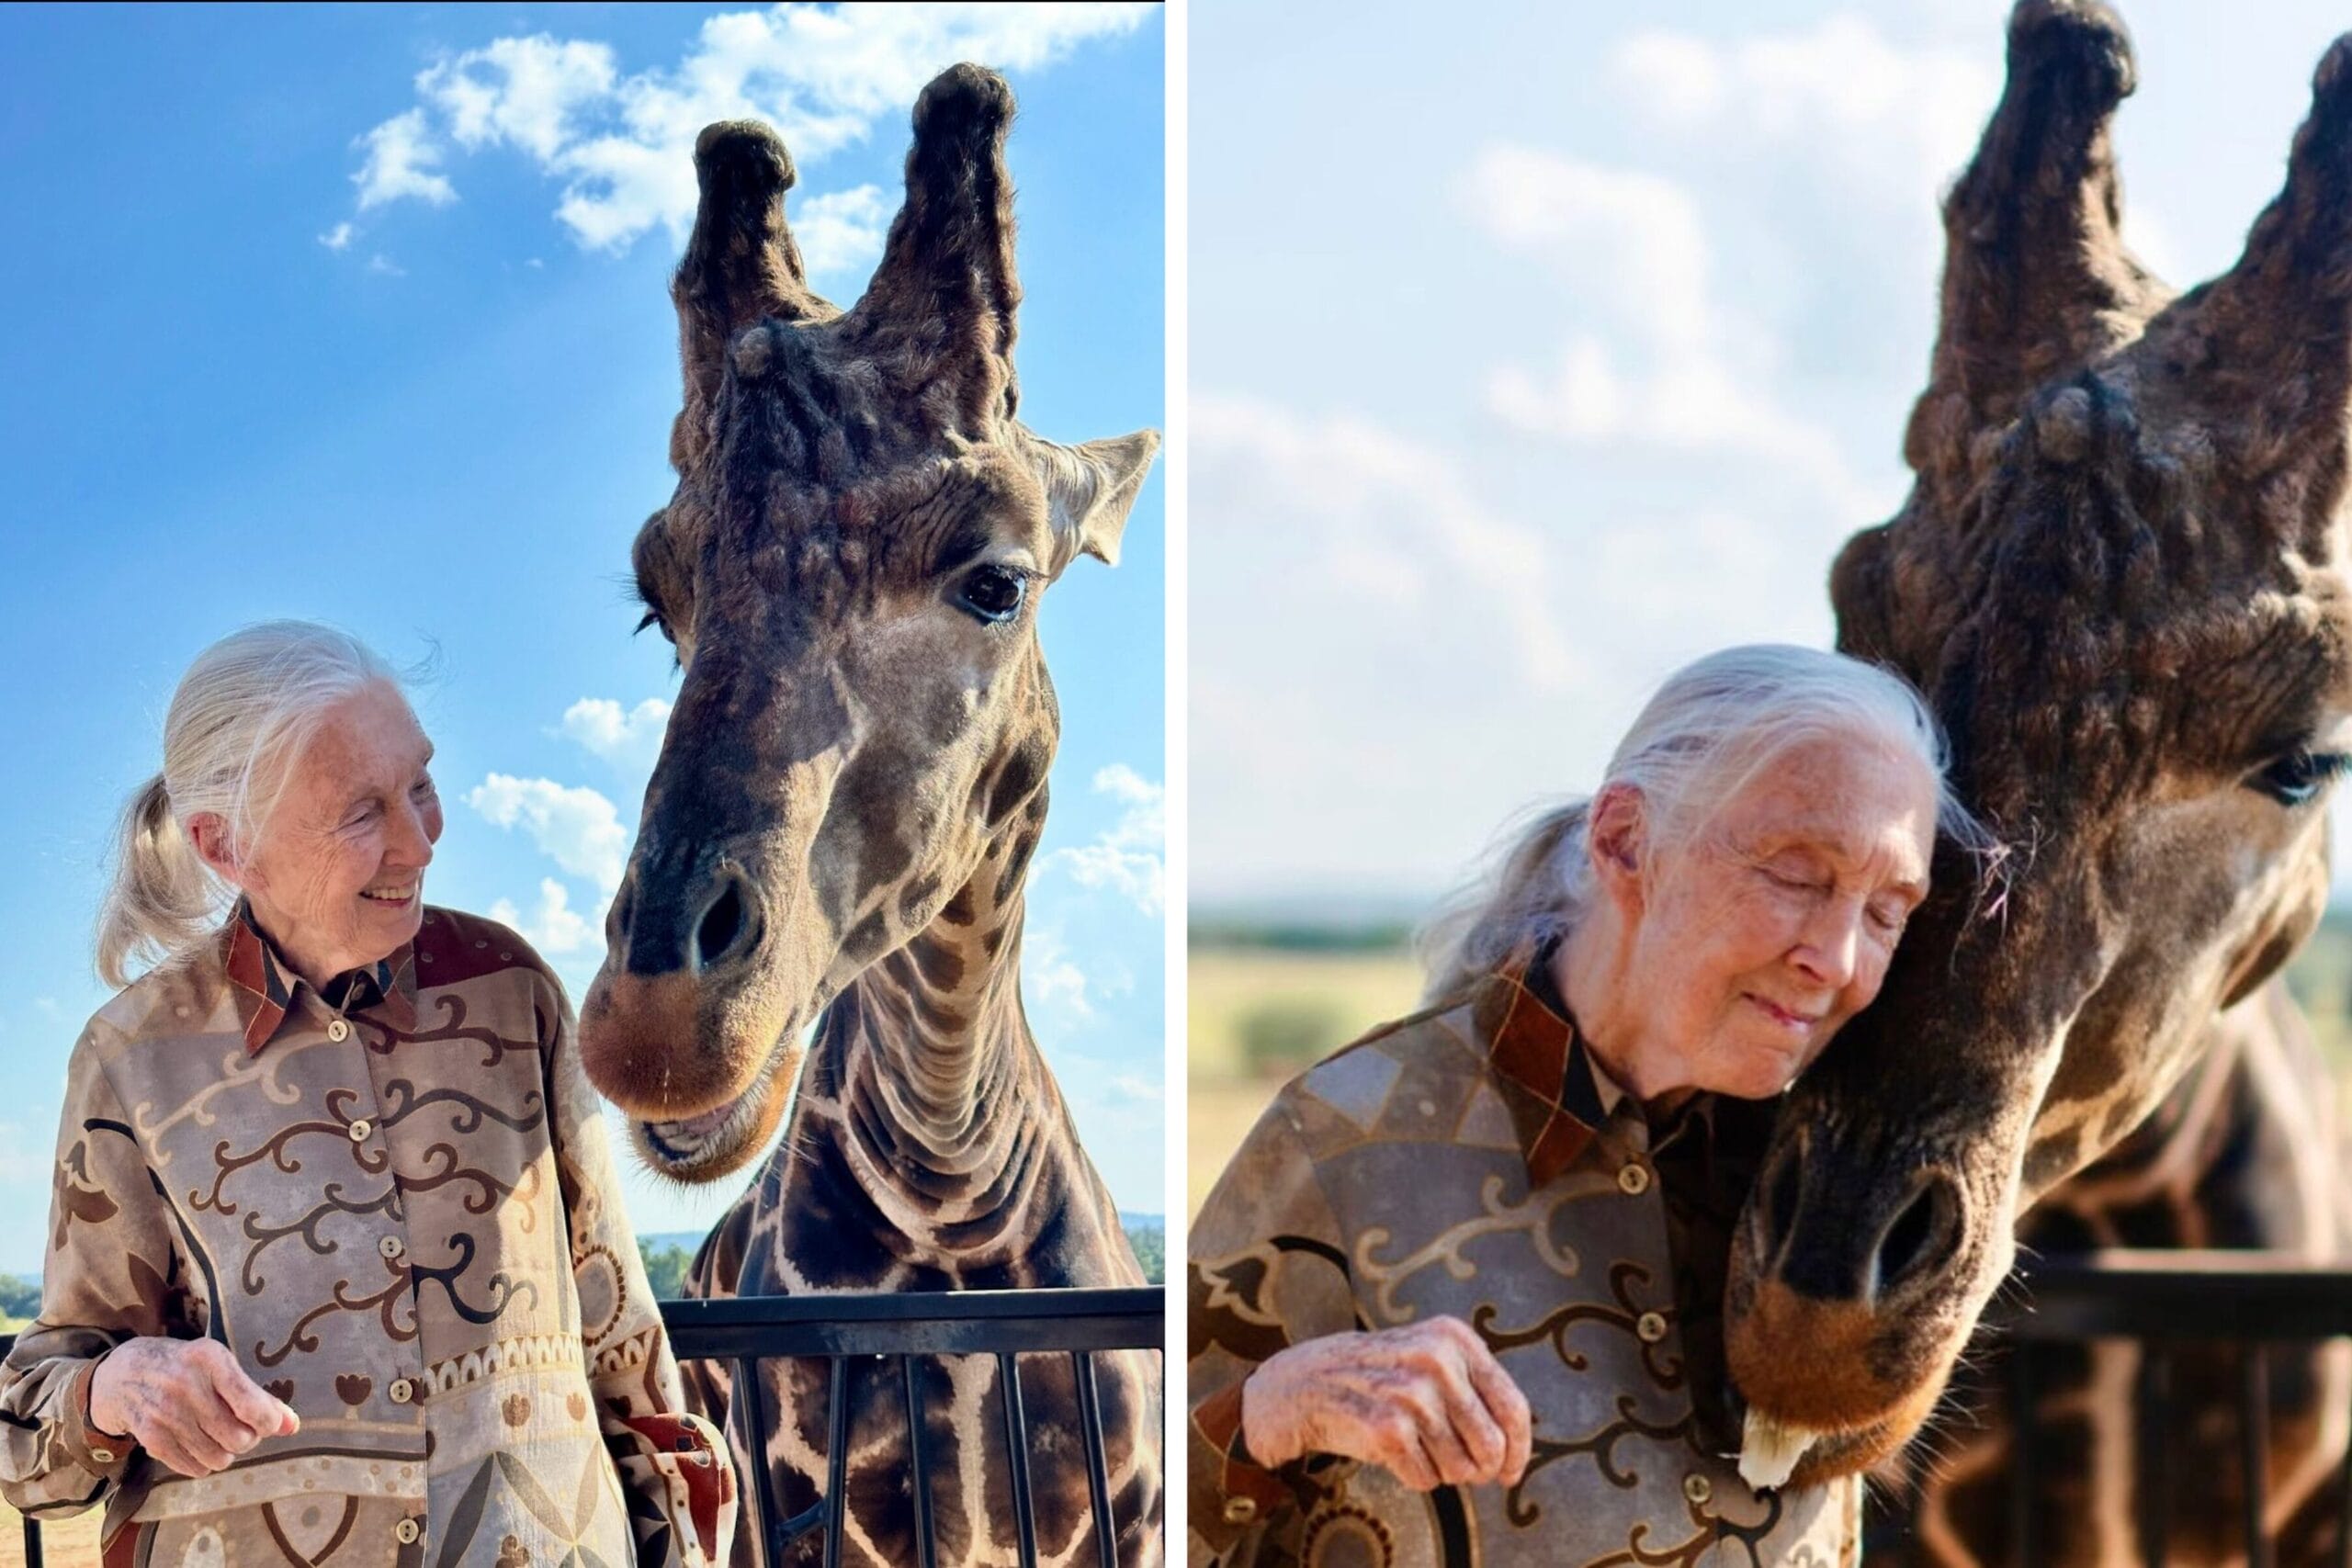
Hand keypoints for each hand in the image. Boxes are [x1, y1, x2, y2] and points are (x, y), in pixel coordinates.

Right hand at [89, 1337, 299, 1476]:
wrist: (122, 1374)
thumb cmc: (183, 1367)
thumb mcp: (219, 1366)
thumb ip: (258, 1396)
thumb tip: (292, 1426)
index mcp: (210, 1359)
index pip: (252, 1405)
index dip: (269, 1423)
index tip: (268, 1423)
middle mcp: (186, 1385)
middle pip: (239, 1438)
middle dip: (247, 1439)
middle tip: (240, 1428)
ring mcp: (165, 1414)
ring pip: (218, 1458)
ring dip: (226, 1453)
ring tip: (218, 1436)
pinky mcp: (150, 1438)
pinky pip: (194, 1468)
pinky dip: (203, 1463)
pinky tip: (197, 1444)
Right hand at [1240, 1316, 1531, 1491]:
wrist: (1303, 1383)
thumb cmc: (1376, 1378)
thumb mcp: (1428, 1359)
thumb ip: (1474, 1392)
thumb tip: (1514, 1454)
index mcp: (1455, 1338)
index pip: (1513, 1407)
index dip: (1519, 1449)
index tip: (1511, 1472)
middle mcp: (1437, 1359)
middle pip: (1492, 1445)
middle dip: (1478, 1467)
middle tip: (1455, 1463)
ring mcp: (1411, 1392)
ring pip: (1461, 1468)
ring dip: (1441, 1470)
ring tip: (1413, 1444)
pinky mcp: (1388, 1427)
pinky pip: (1427, 1480)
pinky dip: (1414, 1476)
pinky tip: (1392, 1452)